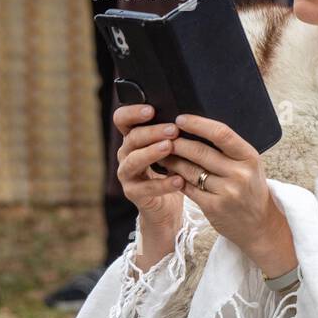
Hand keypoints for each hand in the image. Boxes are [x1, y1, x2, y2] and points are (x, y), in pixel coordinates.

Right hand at [114, 105, 184, 267]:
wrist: (168, 208)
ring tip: (169, 147)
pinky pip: (145, 188)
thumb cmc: (173, 171)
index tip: (151, 109)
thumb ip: (176, 135)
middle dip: (151, 132)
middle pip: (131, 138)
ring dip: (151, 153)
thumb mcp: (175, 150)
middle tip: (172, 129)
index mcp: (135, 139)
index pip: (123, 120)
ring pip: (132, 161)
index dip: (132, 112)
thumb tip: (194, 116)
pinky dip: (162, 184)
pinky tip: (179, 180)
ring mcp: (127, 175)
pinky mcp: (134, 194)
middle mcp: (127, 154)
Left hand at [160, 114, 296, 276]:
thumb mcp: (249, 165)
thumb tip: (195, 129)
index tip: (180, 119)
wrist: (259, 224)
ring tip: (161, 154)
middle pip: (200, 151)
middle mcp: (240, 173)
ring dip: (171, 160)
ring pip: (189, 170)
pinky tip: (169, 173)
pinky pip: (187, 187)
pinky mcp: (213, 207)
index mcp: (250, 157)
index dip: (198, 124)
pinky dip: (175, 178)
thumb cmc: (251, 189)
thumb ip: (228, 149)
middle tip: (162, 136)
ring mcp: (227, 192)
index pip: (221, 134)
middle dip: (177, 142)